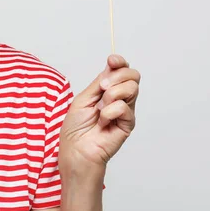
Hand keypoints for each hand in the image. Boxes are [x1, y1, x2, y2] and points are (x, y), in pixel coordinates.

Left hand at [59, 54, 140, 169]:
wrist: (76, 149)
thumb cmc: (76, 127)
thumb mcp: (84, 97)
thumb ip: (98, 82)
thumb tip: (111, 64)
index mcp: (108, 90)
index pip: (122, 70)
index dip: (119, 62)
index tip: (112, 61)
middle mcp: (120, 98)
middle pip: (133, 75)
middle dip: (117, 76)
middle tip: (102, 88)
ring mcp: (126, 110)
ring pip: (132, 88)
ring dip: (112, 94)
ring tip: (100, 108)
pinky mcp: (128, 124)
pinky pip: (124, 107)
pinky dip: (109, 112)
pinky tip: (103, 122)